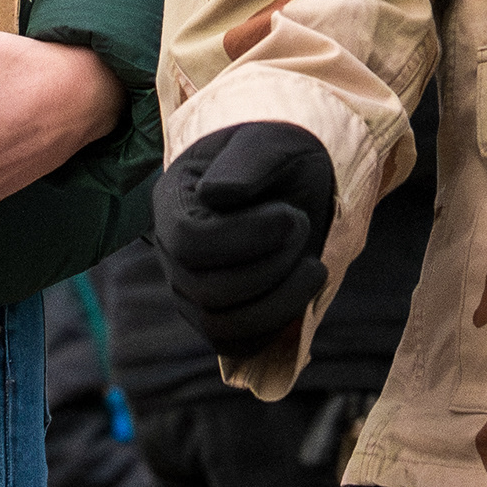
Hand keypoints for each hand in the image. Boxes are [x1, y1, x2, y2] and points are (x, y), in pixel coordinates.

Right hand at [152, 121, 337, 355]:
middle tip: (305, 229)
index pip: (190, 242)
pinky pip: (237, 344)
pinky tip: (304, 289)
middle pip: (207, 291)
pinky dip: (276, 326)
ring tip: (314, 265)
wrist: (297, 178)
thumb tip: (217, 195)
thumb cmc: (281, 155)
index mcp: (173, 202)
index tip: (292, 215)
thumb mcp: (273, 142)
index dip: (246, 238)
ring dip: (280, 301)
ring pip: (220, 326)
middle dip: (272, 267)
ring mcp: (191, 289)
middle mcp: (171, 251)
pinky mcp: (219, 316)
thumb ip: (248, 162)